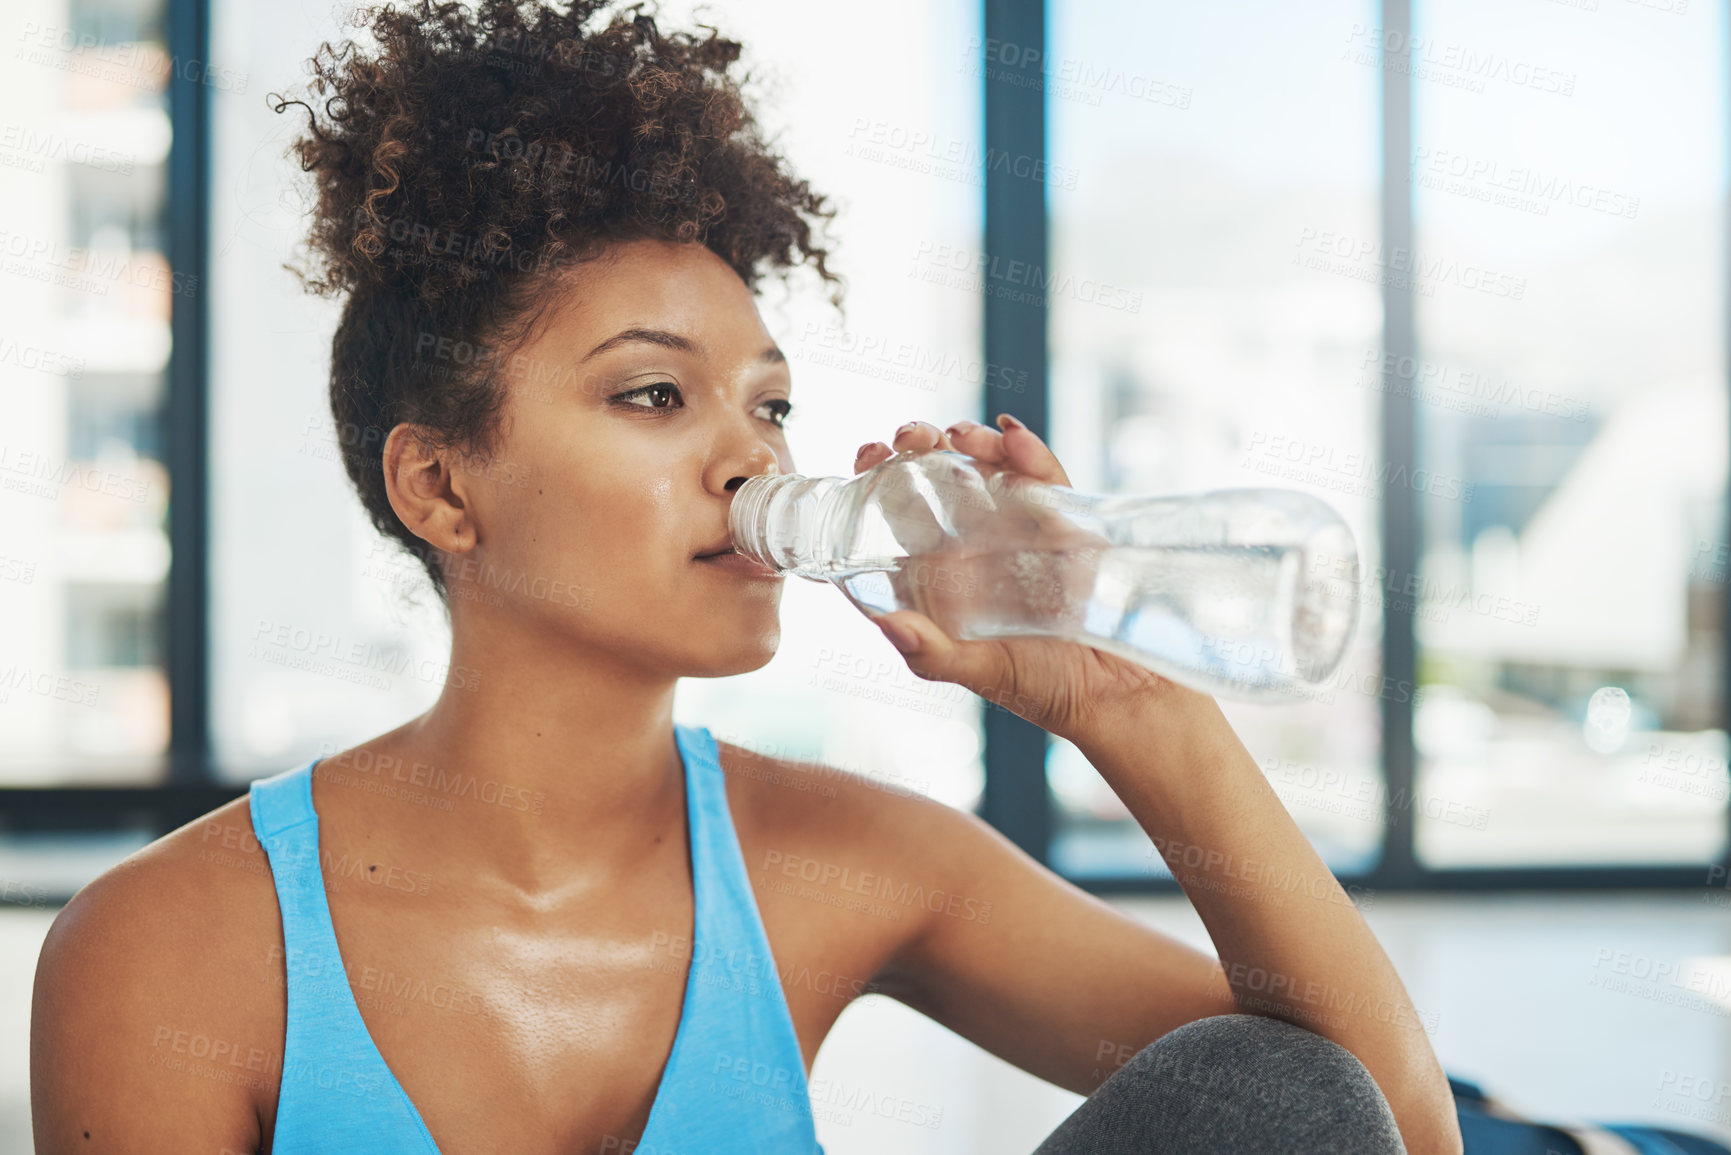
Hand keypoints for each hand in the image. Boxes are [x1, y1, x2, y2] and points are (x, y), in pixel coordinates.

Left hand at [853, 414, 1173, 746]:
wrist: (1121, 694)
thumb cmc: (1044, 689)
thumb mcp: (980, 672)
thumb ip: (933, 654)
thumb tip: (889, 625)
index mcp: (943, 578)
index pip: (900, 517)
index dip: (879, 480)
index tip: (868, 454)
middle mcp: (977, 549)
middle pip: (938, 481)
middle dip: (920, 447)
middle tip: (912, 436)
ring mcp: (1022, 531)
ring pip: (989, 469)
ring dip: (971, 441)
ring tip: (959, 434)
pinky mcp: (1068, 525)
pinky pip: (1045, 479)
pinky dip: (1029, 454)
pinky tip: (1013, 440)